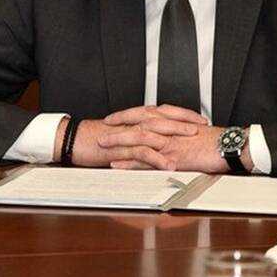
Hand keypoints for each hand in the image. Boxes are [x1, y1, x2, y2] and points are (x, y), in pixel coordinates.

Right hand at [52, 108, 206, 167]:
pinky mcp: (120, 148)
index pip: (164, 112)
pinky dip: (156, 158)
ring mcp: (128, 134)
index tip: (199, 119)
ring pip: (155, 131)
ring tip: (191, 141)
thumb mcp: (123, 135)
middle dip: (184, 122)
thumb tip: (158, 140)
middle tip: (201, 127)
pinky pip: (142, 152)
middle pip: (164, 118)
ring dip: (174, 135)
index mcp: (136, 118)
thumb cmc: (96, 138)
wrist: (74, 140)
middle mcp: (134, 122)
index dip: (183, 114)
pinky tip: (168, 165)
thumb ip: (140, 135)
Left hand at [96, 109, 249, 172]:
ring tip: (102, 143)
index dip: (129, 114)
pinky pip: (147, 160)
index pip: (147, 112)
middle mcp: (170, 128)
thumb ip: (181, 132)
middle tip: (102, 128)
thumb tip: (172, 135)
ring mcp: (170, 143)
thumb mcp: (197, 132)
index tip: (116, 117)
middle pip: (138, 122)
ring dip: (118, 141)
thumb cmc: (217, 140)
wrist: (231, 146)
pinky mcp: (172, 158)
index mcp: (175, 120)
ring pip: (139, 138)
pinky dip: (130, 162)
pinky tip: (118, 165)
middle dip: (118, 124)